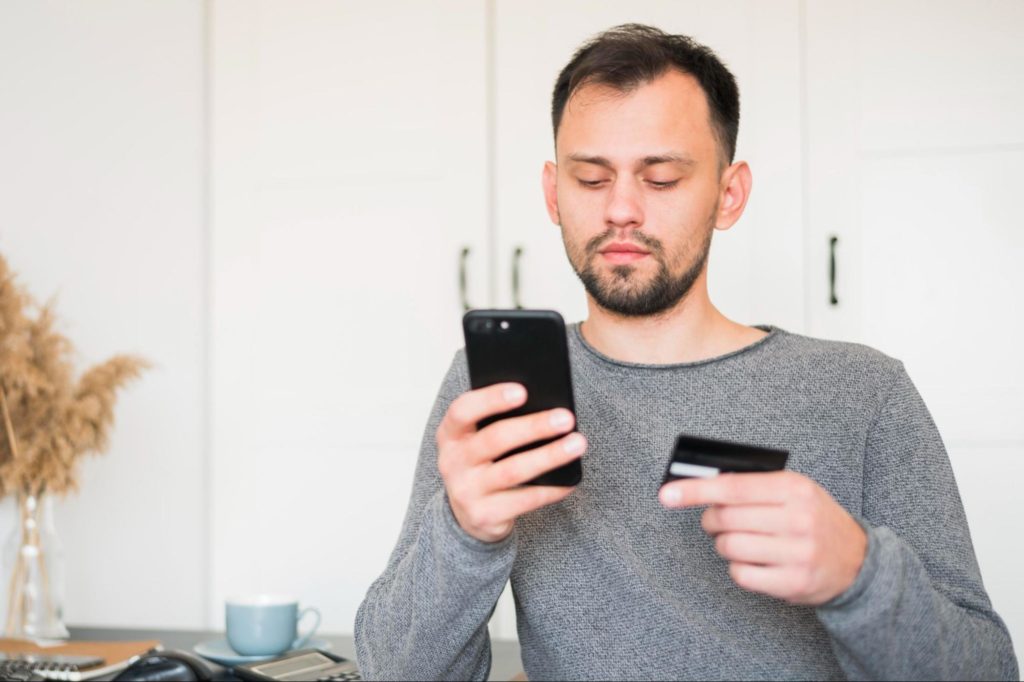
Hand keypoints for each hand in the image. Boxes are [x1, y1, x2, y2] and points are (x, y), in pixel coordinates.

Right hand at [436, 383, 585, 542]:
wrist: (469, 514)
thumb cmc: (482, 463)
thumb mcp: (477, 440)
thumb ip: (496, 423)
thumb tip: (544, 406)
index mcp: (450, 434)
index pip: (463, 410)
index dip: (491, 399)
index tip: (523, 391)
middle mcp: (452, 462)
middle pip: (495, 439)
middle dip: (534, 427)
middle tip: (566, 418)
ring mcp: (466, 491)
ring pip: (513, 470)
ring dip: (549, 456)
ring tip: (577, 444)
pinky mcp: (484, 515)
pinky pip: (524, 500)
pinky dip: (551, 489)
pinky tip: (569, 481)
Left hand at [659, 471, 866, 604]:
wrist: (857, 561)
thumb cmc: (814, 519)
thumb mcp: (794, 490)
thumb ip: (754, 485)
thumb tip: (701, 483)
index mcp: (795, 489)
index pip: (732, 487)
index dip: (695, 490)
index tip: (667, 494)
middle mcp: (798, 520)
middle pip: (726, 518)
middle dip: (711, 520)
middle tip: (716, 521)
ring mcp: (797, 554)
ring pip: (729, 547)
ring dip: (724, 544)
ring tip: (741, 541)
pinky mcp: (793, 583)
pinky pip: (741, 574)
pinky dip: (738, 567)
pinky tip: (754, 561)